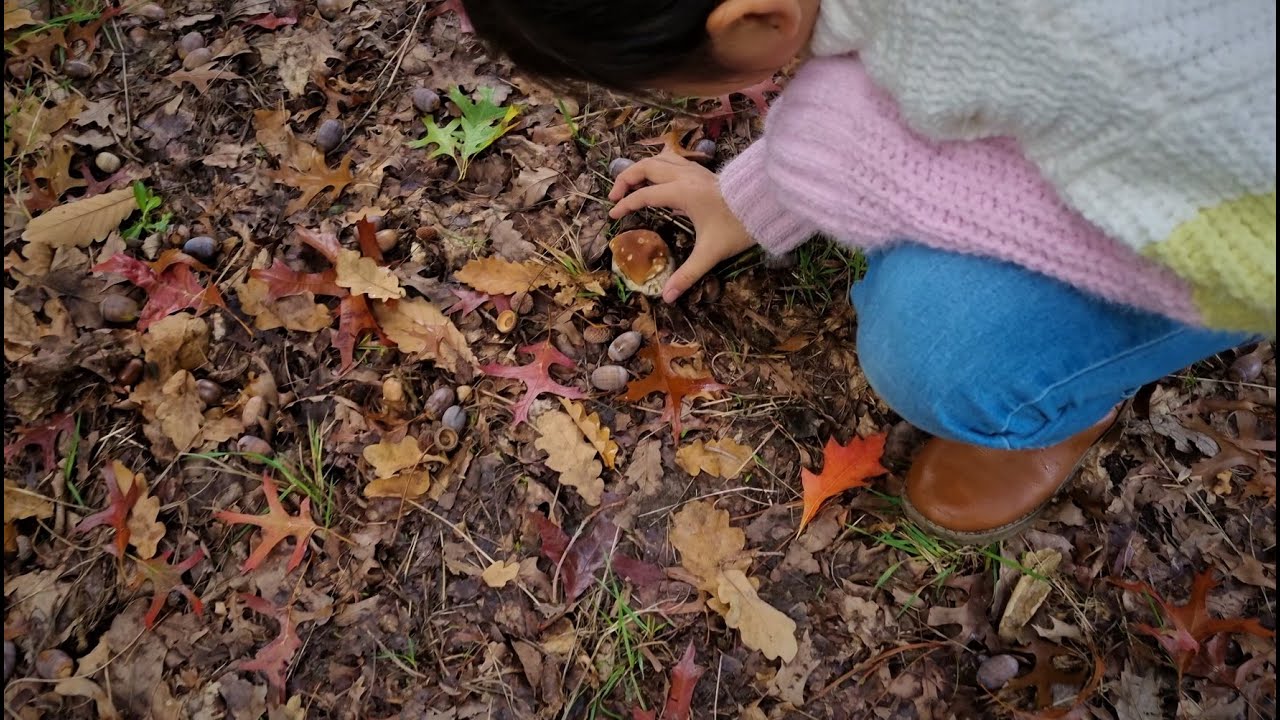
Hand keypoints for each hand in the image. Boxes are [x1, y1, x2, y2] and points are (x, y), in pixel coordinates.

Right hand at [608, 152, 755, 302]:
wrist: (766, 205)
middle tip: (615, 196)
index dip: (625, 205)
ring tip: (631, 184)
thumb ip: (687, 274)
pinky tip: (658, 177)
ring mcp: (694, 170)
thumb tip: (667, 297)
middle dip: (626, 179)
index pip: (643, 195)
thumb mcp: (711, 253)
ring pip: (659, 158)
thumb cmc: (738, 227)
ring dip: (641, 168)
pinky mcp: (702, 171)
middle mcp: (684, 176)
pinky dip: (659, 165)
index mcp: (681, 192)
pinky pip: (673, 159)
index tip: (612, 216)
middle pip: (645, 167)